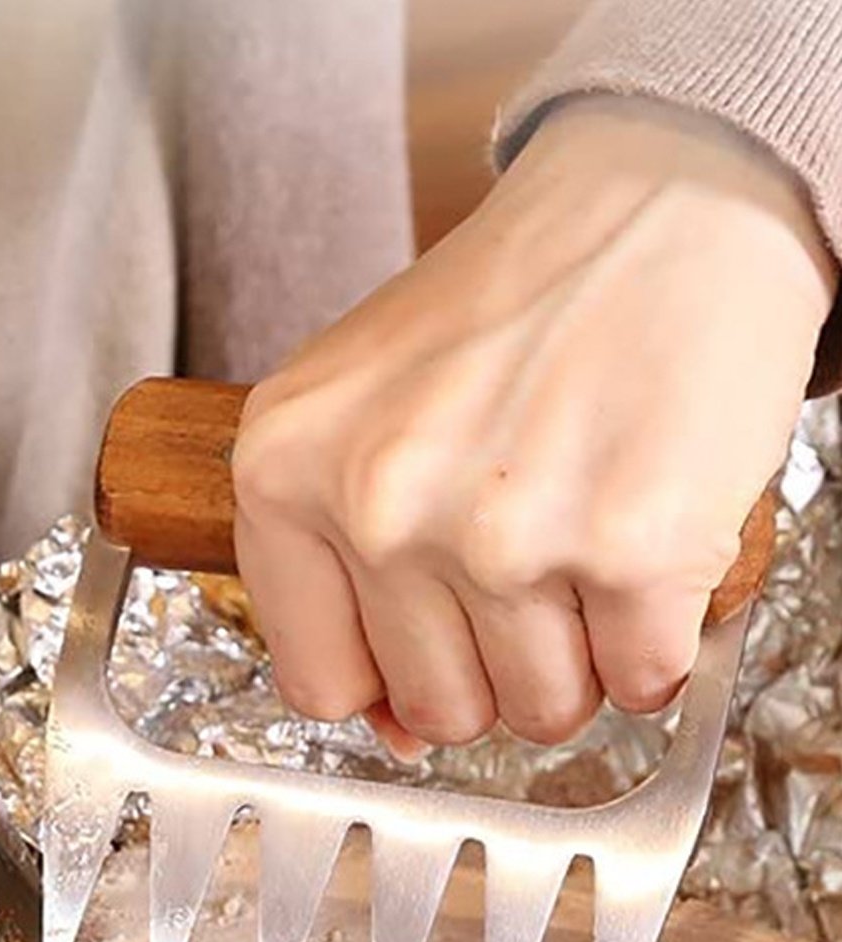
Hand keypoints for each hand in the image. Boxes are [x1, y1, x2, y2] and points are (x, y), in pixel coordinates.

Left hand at [233, 96, 836, 750]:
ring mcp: (500, 534)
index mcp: (282, 471)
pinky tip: (646, 554)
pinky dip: (659, 644)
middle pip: (438, 709)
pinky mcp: (631, 547)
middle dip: (493, 668)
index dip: (388, 678)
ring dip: (580, 659)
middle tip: (526, 572)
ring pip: (540, 712)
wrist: (657, 207)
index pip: (319, 682)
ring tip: (584, 549)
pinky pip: (643, 683)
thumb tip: (394, 734)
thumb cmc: (508, 315)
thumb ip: (342, 576)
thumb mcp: (362, 419)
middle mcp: (377, 507)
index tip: (429, 639)